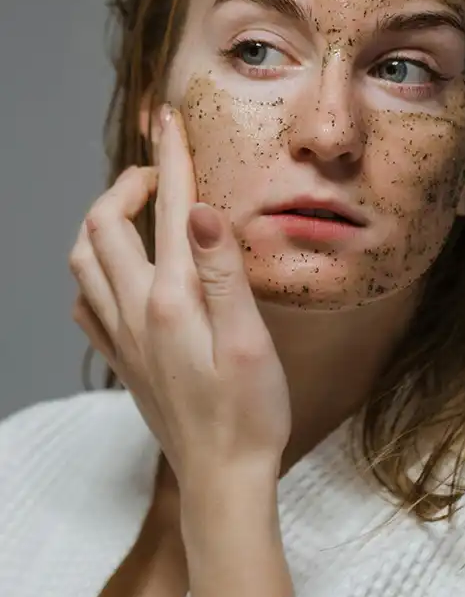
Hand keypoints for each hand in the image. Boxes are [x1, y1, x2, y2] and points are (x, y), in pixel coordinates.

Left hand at [69, 104, 291, 485]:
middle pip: (103, 226)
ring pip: (82, 261)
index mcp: (172, 299)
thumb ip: (223, 272)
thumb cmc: (249, 411)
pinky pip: (86, 302)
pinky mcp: (122, 358)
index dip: (171, 158)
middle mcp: (135, 312)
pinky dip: (93, 269)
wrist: (222, 476)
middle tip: (159, 171)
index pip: (169, 209)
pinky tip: (120, 271)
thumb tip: (202, 211)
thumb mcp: (249, 339)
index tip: (170, 119)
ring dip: (102, 221)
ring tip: (137, 210)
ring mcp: (122, 337)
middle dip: (127, 183)